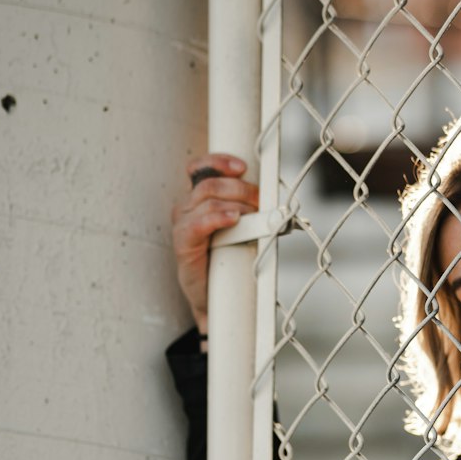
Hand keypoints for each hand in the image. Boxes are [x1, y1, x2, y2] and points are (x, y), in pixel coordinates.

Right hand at [170, 154, 258, 334]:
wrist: (216, 298)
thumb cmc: (227, 261)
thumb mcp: (241, 230)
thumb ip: (250, 212)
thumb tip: (277, 203)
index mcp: (198, 200)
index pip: (201, 168)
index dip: (219, 161)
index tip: (242, 167)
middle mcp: (186, 208)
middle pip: (210, 183)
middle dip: (241, 188)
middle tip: (261, 201)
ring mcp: (183, 225)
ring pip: (207, 200)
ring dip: (237, 204)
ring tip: (254, 216)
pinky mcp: (183, 245)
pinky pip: (197, 223)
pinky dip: (217, 217)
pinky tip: (233, 219)